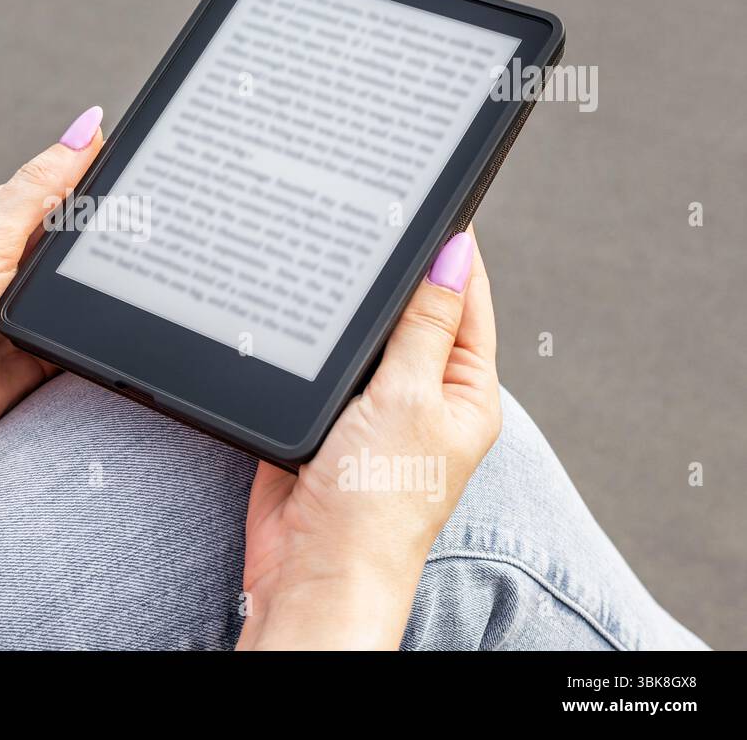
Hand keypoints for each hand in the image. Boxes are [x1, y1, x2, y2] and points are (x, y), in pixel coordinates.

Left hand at [0, 107, 105, 487]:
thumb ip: (37, 187)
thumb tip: (82, 129)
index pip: (56, 183)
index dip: (97, 172)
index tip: (143, 161)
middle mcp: (10, 263)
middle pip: (77, 236)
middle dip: (108, 233)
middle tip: (151, 224)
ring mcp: (26, 309)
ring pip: (85, 284)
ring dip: (106, 282)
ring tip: (137, 273)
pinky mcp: (40, 354)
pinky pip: (85, 335)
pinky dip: (101, 330)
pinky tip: (118, 323)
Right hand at [236, 230, 501, 649]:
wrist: (312, 566)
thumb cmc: (376, 504)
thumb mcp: (409, 397)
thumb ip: (425, 324)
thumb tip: (453, 255)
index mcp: (465, 392)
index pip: (466, 301)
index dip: (451, 250)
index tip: (430, 199)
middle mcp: (422, 395)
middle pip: (411, 311)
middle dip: (392, 272)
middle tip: (369, 215)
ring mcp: (371, 406)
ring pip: (362, 334)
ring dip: (349, 307)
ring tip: (334, 257)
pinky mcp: (324, 417)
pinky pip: (322, 361)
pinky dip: (314, 337)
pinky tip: (300, 310)